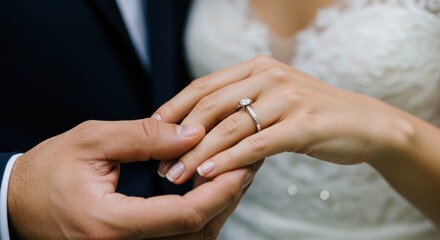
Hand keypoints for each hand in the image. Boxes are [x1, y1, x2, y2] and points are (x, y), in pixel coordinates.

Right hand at [7, 119, 254, 238]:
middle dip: (229, 197)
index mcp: (112, 224)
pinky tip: (210, 188)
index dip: (221, 190)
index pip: (184, 216)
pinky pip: (180, 238)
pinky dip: (202, 214)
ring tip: (236, 171)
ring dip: (220, 206)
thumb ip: (144, 137)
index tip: (242, 163)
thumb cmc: (47, 172)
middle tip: (248, 161)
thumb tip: (192, 133)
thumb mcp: (91, 141)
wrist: (18, 203)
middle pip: (197, 232)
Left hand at [154, 56, 412, 183]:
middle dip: (180, 137)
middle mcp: (269, 77)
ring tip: (177, 176)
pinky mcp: (302, 124)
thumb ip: (241, 106)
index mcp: (257, 68)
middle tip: (160, 164)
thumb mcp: (274, 100)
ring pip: (230, 127)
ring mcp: (287, 99)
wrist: (365, 123)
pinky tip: (209, 174)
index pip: (203, 86)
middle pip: (210, 106)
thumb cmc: (311, 115)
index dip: (174, 109)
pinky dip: (229, 160)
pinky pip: (256, 144)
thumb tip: (196, 129)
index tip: (153, 132)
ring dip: (198, 154)